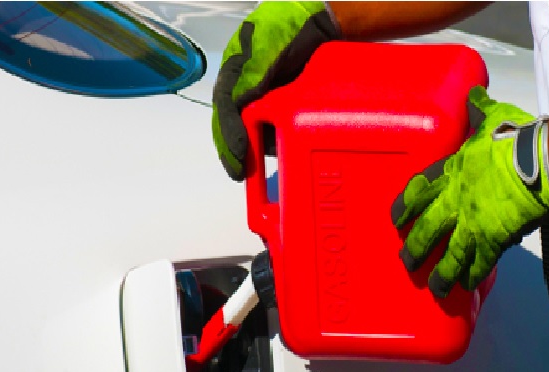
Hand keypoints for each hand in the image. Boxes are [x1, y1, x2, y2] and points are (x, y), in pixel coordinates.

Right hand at [212, 1, 338, 180]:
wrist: (324, 20)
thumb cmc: (289, 26)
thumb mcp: (265, 46)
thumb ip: (249, 74)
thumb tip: (236, 108)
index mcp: (234, 73)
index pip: (225, 111)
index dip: (228, 138)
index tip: (238, 160)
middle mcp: (248, 88)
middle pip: (236, 125)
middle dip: (236, 151)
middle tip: (241, 174)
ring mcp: (267, 97)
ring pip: (255, 129)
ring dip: (255, 150)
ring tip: (257, 171)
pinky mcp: (287, 105)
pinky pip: (277, 127)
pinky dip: (276, 142)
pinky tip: (282, 154)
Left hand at [392, 86, 548, 296]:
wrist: (540, 163)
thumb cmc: (516, 138)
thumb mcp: (491, 118)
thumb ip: (478, 110)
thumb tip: (473, 94)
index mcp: (451, 172)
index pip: (417, 192)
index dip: (404, 207)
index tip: (395, 220)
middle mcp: (455, 201)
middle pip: (426, 231)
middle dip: (415, 250)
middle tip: (407, 263)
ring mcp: (472, 223)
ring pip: (449, 255)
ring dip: (441, 274)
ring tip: (435, 288)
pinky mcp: (493, 240)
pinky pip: (479, 263)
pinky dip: (473, 276)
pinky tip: (467, 286)